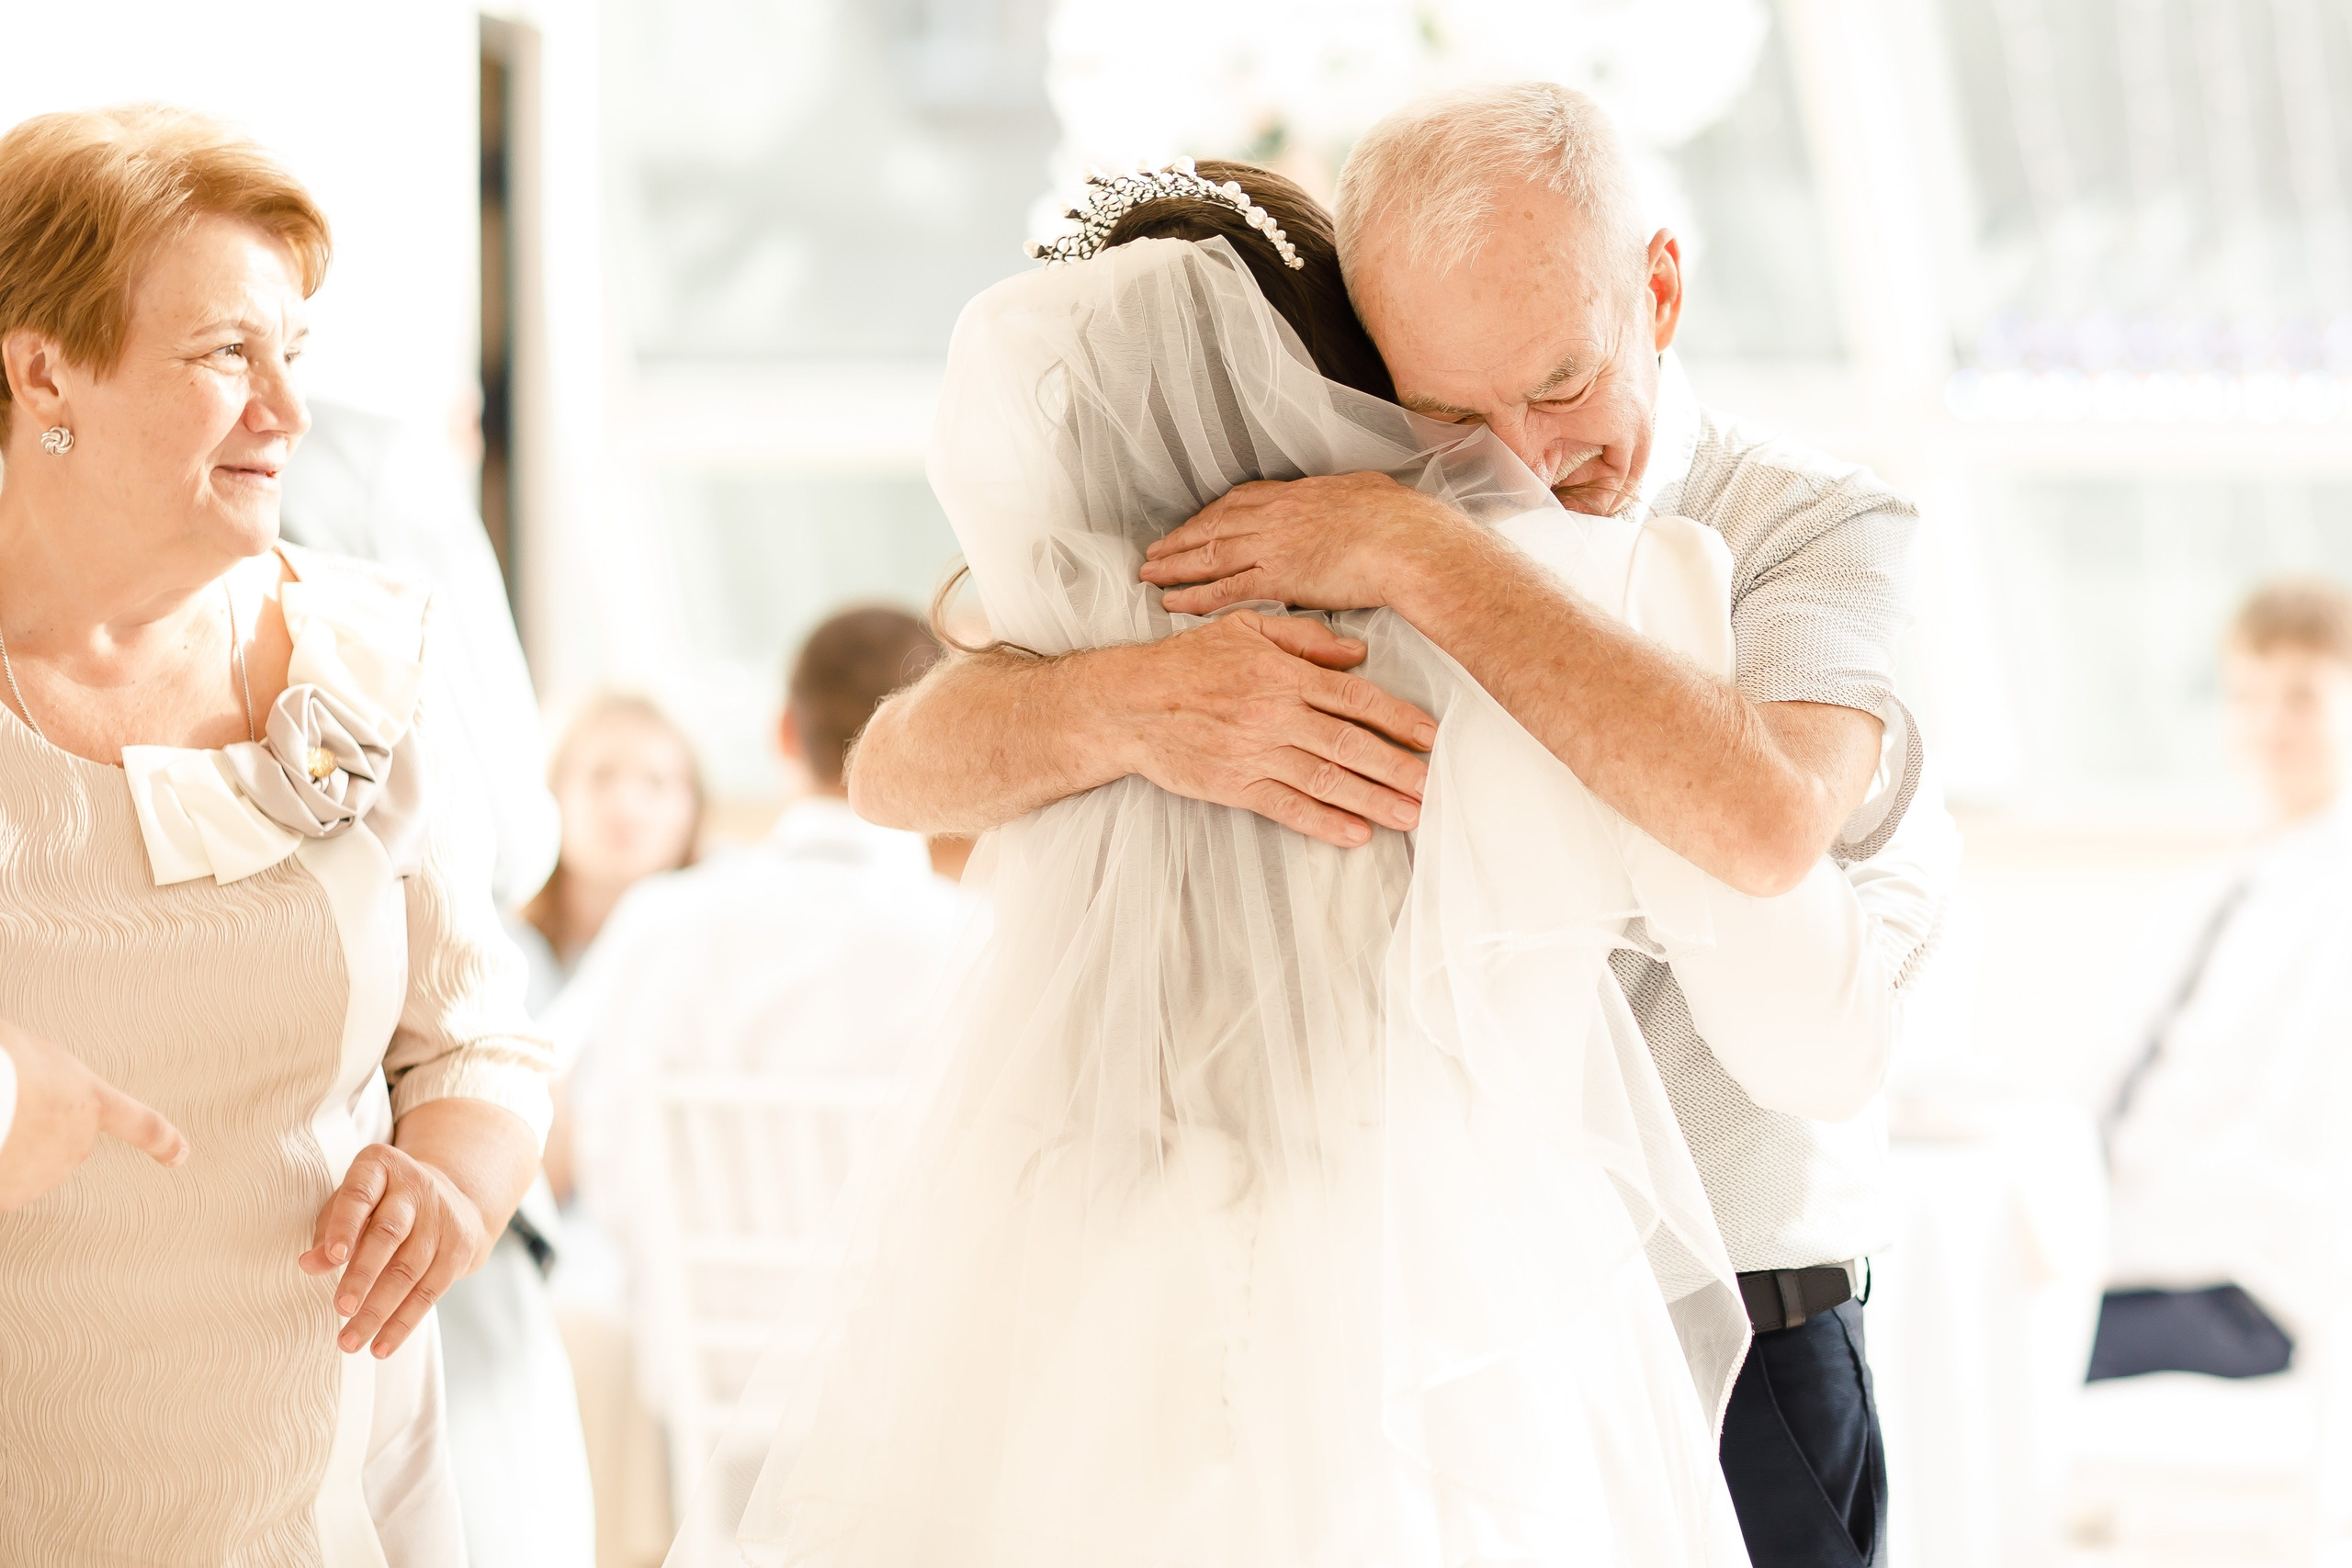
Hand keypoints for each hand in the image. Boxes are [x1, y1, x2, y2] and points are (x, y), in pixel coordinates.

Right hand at [0, 1020, 188, 1211]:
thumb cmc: (6, 1064)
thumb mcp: (37, 1056)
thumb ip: (50, 1081)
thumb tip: (30, 1090)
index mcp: (91, 1102)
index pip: (140, 1125)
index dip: (161, 1141)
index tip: (179, 1155)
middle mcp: (76, 1144)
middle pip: (57, 1143)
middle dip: (32, 1131)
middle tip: (6, 1107)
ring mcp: (46, 1173)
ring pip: (24, 1165)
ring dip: (7, 1151)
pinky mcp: (14, 1196)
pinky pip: (2, 1184)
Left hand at [301, 1142, 489, 1357]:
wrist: (453, 1197)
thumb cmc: (382, 1203)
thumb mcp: (353, 1203)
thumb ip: (328, 1230)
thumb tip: (309, 1263)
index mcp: (381, 1167)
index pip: (359, 1195)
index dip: (345, 1226)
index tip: (331, 1259)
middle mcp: (416, 1187)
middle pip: (389, 1234)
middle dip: (363, 1274)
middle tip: (341, 1308)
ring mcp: (442, 1218)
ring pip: (409, 1269)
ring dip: (379, 1310)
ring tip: (350, 1340)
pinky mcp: (459, 1249)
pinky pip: (430, 1292)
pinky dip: (403, 1322)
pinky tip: (381, 1346)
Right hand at [1104, 607, 1436, 847]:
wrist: (1128, 703)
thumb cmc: (1187, 662)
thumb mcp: (1244, 628)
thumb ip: (1303, 638)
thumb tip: (1356, 653)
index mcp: (1282, 674)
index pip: (1354, 698)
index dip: (1398, 718)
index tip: (1431, 737)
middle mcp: (1274, 714)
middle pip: (1350, 743)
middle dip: (1398, 768)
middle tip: (1435, 786)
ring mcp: (1255, 752)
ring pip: (1326, 780)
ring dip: (1373, 800)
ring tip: (1411, 816)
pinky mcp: (1234, 785)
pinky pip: (1287, 807)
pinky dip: (1324, 823)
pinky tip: (1356, 834)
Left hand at [1141, 472, 1469, 616]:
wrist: (1408, 543)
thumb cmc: (1402, 521)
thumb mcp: (1372, 491)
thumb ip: (1353, 494)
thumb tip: (1359, 492)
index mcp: (1298, 494)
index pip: (1242, 501)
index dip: (1212, 514)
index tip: (1194, 522)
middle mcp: (1276, 517)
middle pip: (1214, 526)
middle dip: (1180, 539)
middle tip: (1153, 551)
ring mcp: (1272, 546)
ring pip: (1209, 555)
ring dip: (1174, 566)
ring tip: (1148, 575)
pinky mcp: (1276, 580)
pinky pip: (1223, 590)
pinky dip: (1194, 597)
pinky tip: (1172, 603)